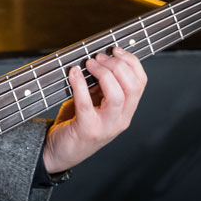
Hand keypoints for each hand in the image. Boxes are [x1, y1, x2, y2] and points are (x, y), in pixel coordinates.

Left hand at [41, 46, 146, 173]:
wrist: (60, 151)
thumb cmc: (77, 123)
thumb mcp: (95, 102)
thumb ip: (101, 86)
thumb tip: (98, 59)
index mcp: (126, 110)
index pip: (141, 82)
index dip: (131, 62)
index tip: (116, 49)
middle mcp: (121, 119)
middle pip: (132, 87)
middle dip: (116, 65)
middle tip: (98, 57)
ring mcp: (106, 126)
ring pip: (117, 96)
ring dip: (104, 74)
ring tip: (89, 63)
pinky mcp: (88, 130)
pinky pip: (87, 104)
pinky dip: (80, 85)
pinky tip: (73, 73)